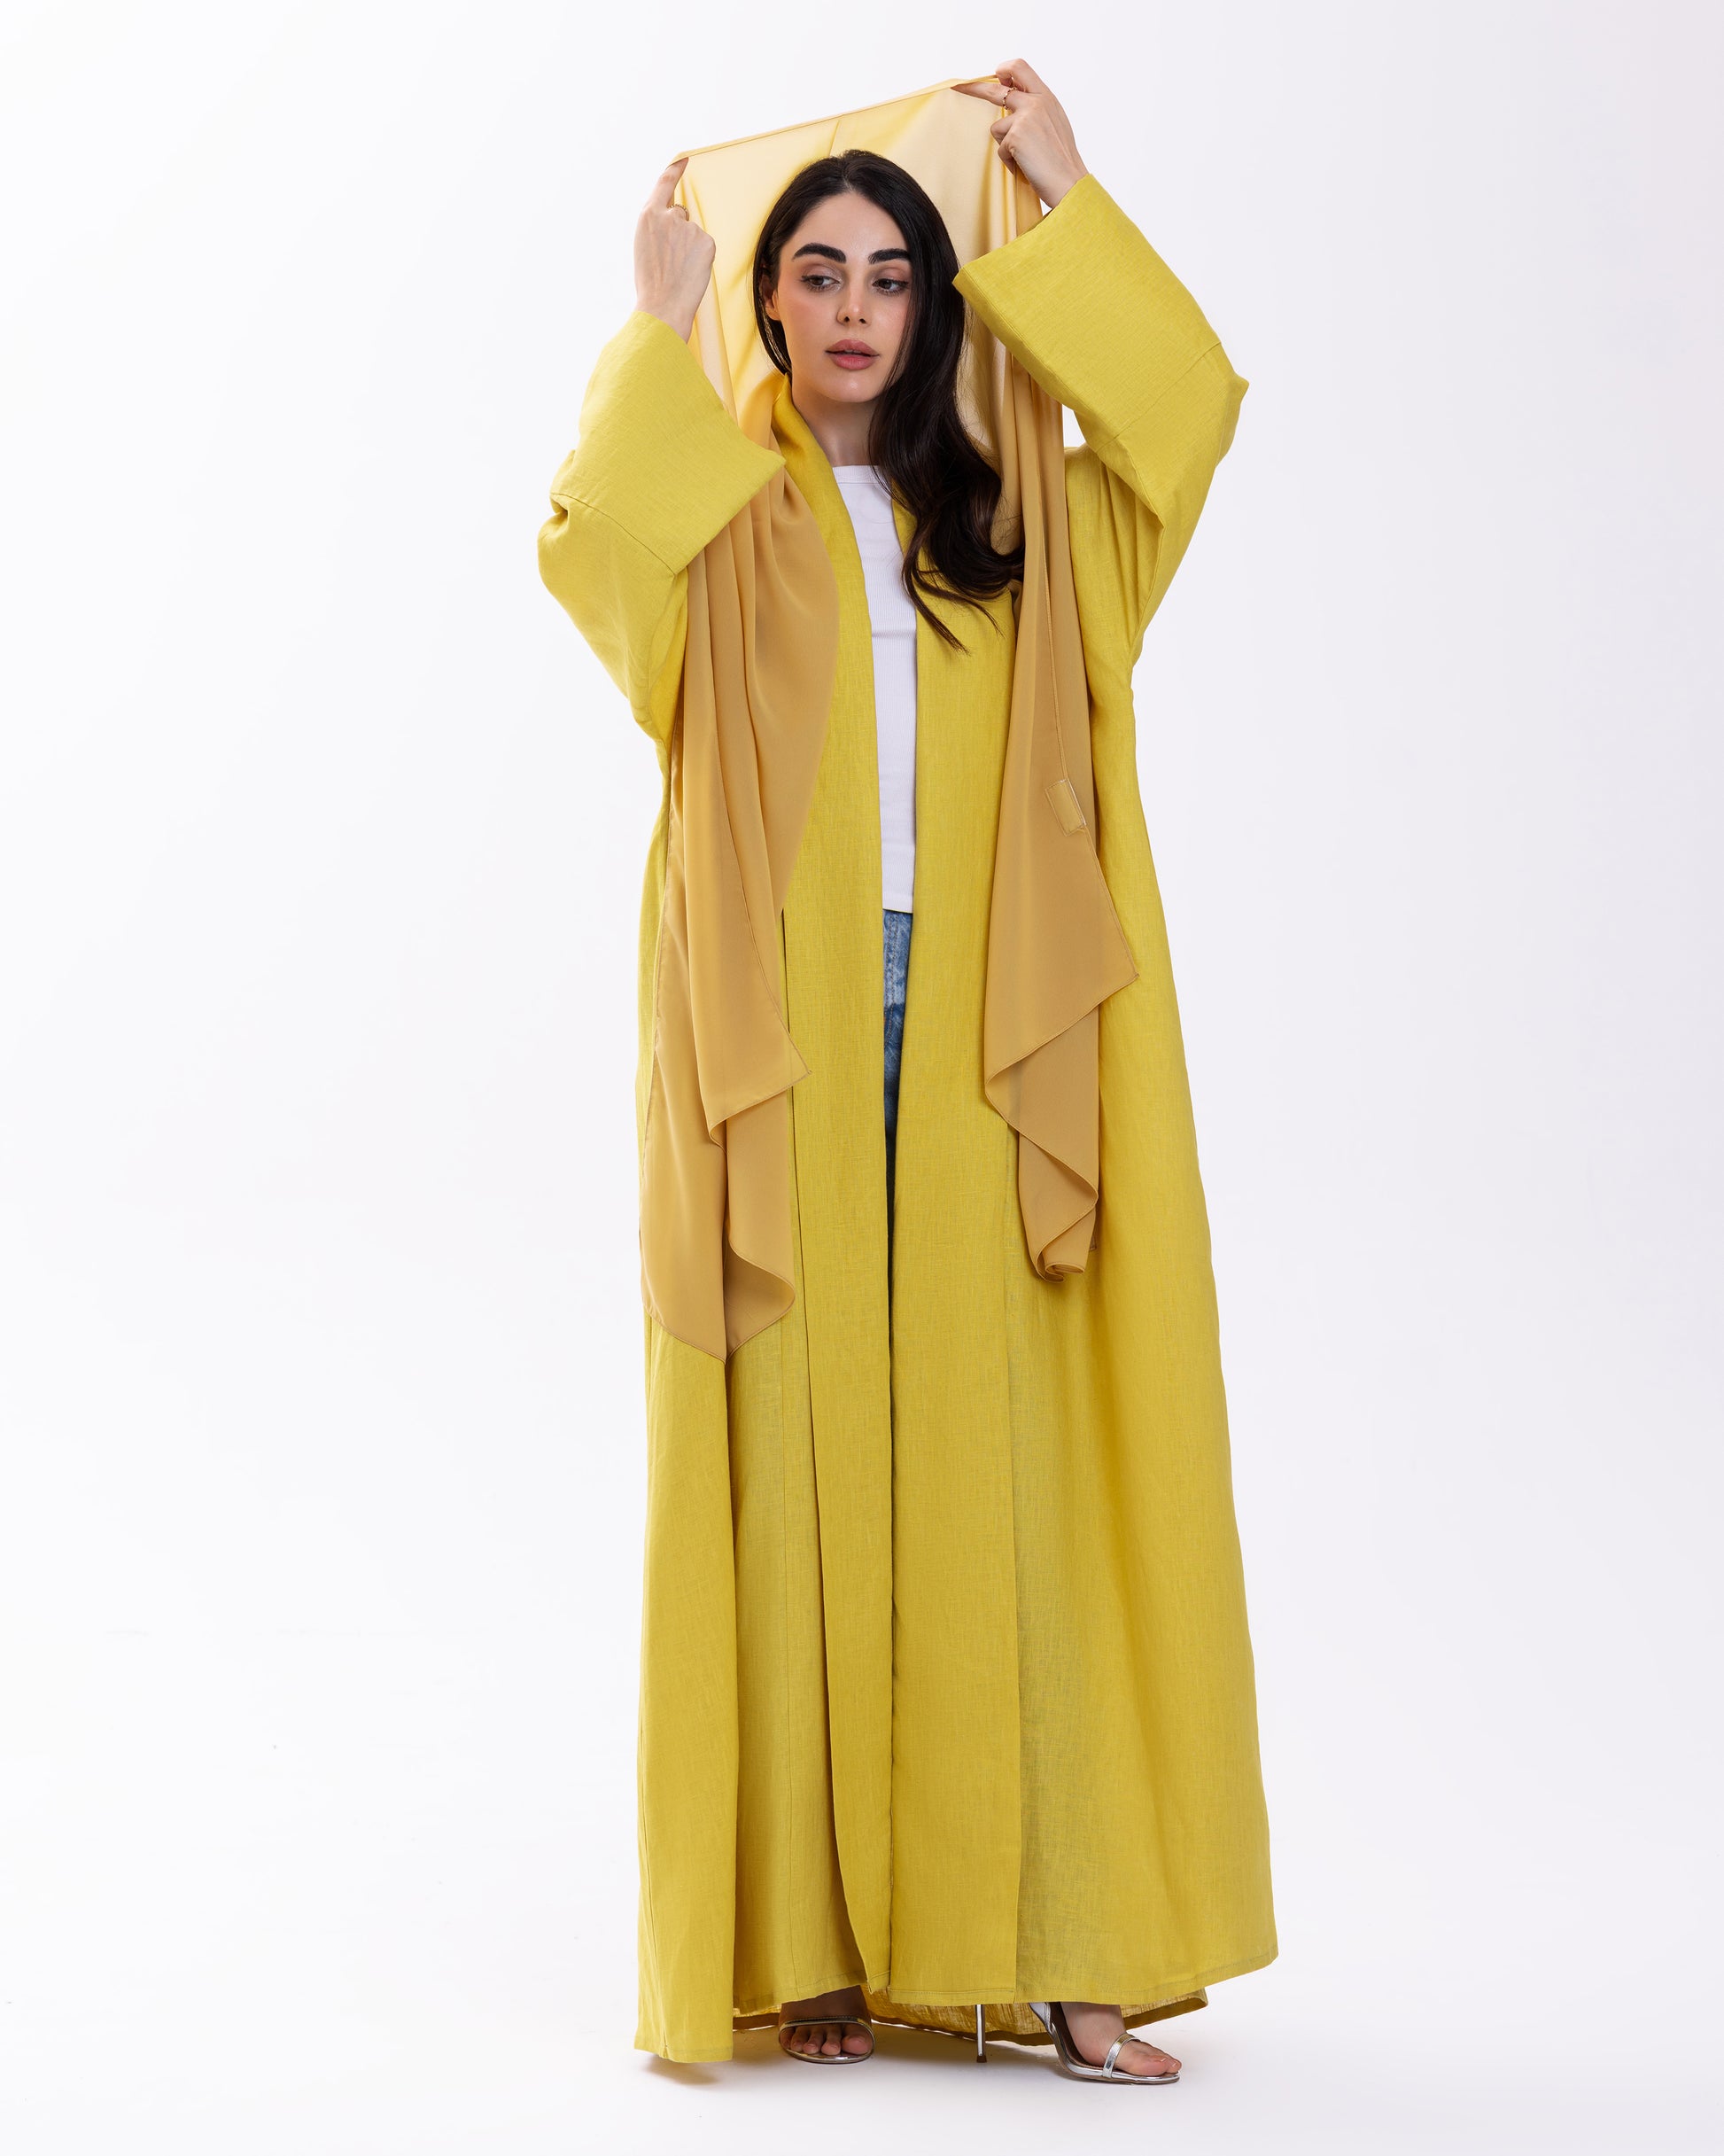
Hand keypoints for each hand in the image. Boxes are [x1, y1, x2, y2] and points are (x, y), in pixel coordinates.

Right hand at [634, 157, 715, 340]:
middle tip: (670, 260)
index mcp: (648, 214)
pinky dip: (700, 257)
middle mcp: (669, 215)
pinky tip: (691, 271)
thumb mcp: (644, 244)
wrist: (662, 305)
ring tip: (678, 270)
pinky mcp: (706, 241)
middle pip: (680, 213)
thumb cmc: (651, 281)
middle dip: (678, 232)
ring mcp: (689, 227)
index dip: (676, 169)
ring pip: (692, 233)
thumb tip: (677, 216)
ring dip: (689, 247)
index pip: (665, 182)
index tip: (684, 160)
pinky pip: (705, 245)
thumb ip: (658, 225)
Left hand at [951, 60, 1089, 207]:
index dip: (1004, 70)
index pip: (1020, 68)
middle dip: (974, 87)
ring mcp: (1025, 116)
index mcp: (1046, 96)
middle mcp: (1035, 101)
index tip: (994, 76)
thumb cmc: (1061, 160)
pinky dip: (1009, 160)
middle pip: (997, 88)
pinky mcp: (1015, 135)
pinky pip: (1000, 148)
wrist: (1069, 182)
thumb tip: (1012, 103)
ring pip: (997, 127)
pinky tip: (1025, 166)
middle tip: (958, 87)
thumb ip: (1035, 109)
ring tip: (1025, 158)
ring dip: (1005, 145)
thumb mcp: (1054, 123)